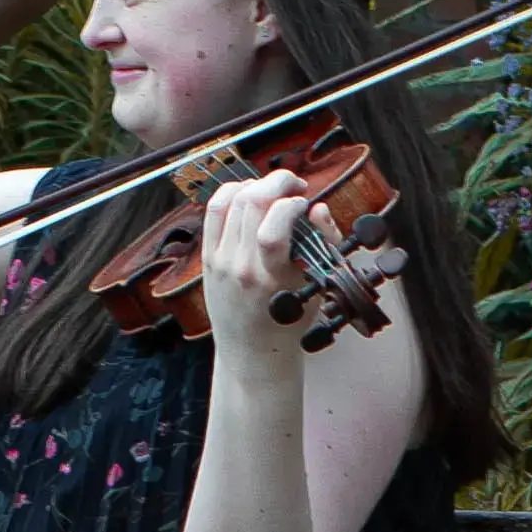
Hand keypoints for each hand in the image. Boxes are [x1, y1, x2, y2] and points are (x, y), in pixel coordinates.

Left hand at [192, 167, 328, 358]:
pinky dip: (231, 193)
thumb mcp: (315, 287)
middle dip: (277, 182)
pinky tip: (249, 194)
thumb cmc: (288, 322)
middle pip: (251, 202)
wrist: (252, 350)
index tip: (305, 204)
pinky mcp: (208, 257)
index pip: (273, 228)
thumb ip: (323, 244)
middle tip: (295, 184)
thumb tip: (317, 209)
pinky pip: (214, 211)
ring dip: (256, 184)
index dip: (292, 204)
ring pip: (230, 200)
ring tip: (274, 189)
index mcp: (270, 277)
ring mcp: (220, 260)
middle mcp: (240, 266)